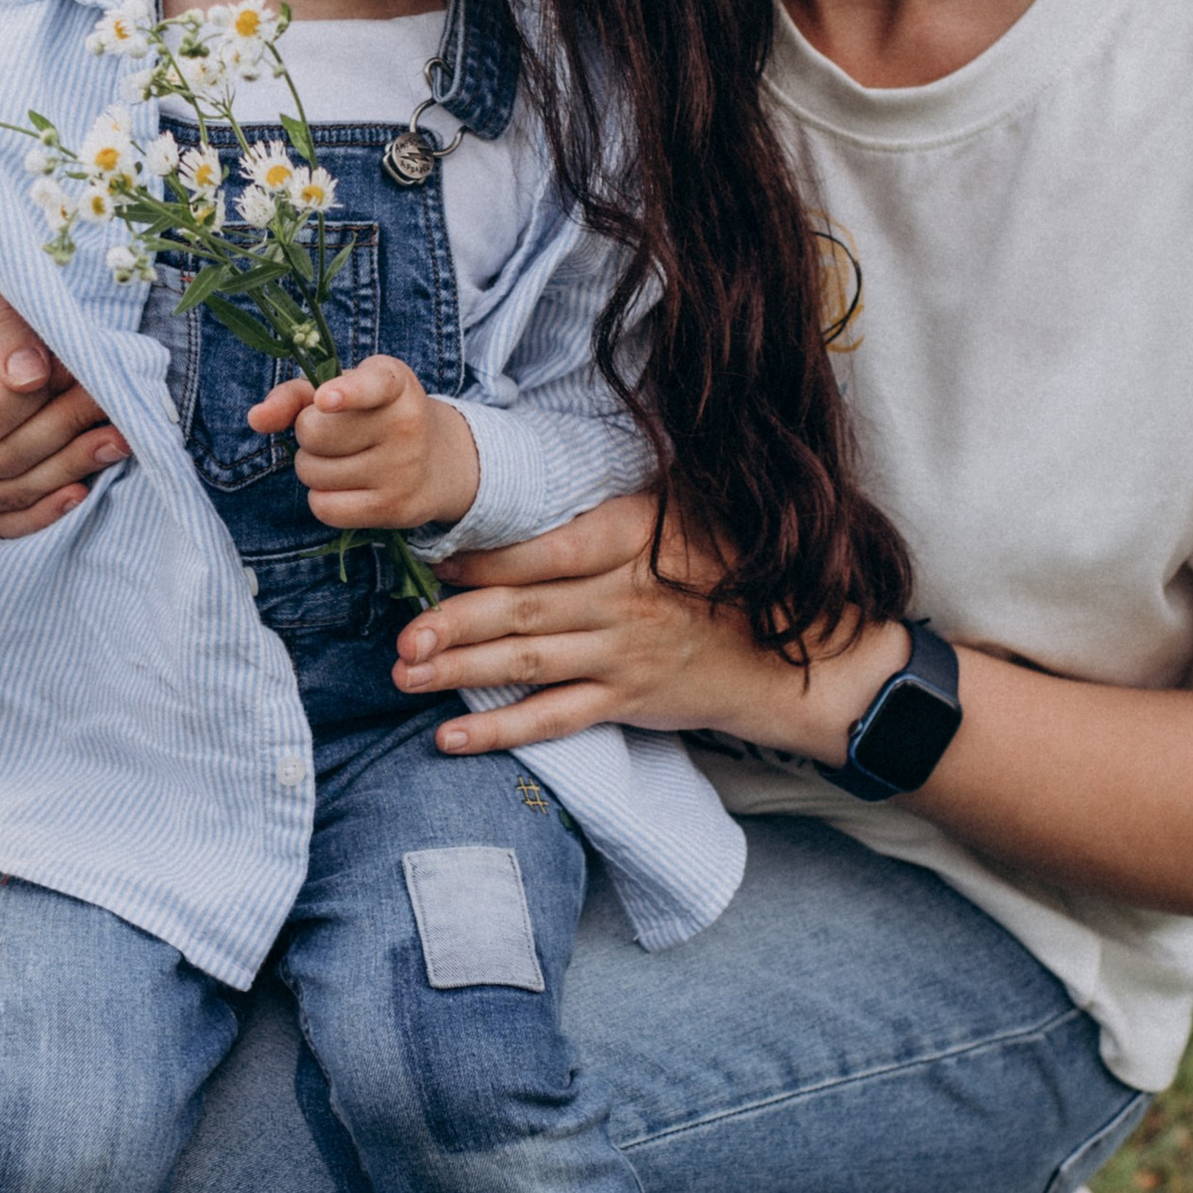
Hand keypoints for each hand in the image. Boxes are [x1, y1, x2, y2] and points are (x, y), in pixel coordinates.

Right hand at [0, 249, 128, 537]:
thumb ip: (5, 324)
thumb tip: (33, 377)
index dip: (42, 396)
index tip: (80, 363)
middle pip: (1, 458)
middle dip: (67, 429)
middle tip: (115, 398)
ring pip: (9, 493)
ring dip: (70, 468)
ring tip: (120, 436)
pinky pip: (0, 522)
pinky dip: (43, 513)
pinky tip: (83, 490)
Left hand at [249, 358, 481, 535]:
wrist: (436, 462)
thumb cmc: (371, 418)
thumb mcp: (341, 391)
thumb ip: (295, 395)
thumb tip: (256, 418)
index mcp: (394, 382)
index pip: (371, 385)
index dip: (344, 392)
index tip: (325, 399)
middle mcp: (405, 423)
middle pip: (312, 432)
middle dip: (308, 434)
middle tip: (335, 434)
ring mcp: (403, 469)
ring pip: (312, 472)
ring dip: (313, 467)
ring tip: (345, 460)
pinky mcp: (394, 508)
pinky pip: (324, 507)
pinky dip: (322, 498)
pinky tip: (345, 487)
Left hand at [386, 492, 840, 751]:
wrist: (790, 647)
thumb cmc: (725, 565)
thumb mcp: (685, 508)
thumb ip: (618, 491)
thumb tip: (546, 453)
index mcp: (630, 542)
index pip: (547, 551)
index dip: (487, 558)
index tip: (433, 557)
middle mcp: (622, 600)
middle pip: (526, 611)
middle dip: (458, 623)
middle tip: (402, 634)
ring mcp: (622, 654)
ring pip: (530, 664)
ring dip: (463, 671)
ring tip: (405, 673)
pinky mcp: (624, 700)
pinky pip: (555, 719)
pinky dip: (502, 732)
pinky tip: (450, 738)